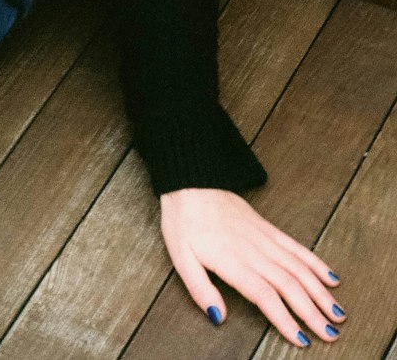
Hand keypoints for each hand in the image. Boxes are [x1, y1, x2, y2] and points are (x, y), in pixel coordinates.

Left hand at [159, 187, 346, 347]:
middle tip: (331, 335)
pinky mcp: (268, 228)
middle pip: (290, 285)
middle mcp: (254, 250)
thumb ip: (200, 289)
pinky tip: (331, 277)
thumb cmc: (183, 220)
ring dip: (320, 292)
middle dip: (312, 312)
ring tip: (338, 313)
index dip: (285, 319)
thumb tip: (218, 318)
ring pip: (299, 267)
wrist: (192, 179)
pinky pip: (296, 247)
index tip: (301, 340)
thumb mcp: (180, 256)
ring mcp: (265, 237)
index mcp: (233, 260)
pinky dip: (316, 263)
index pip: (265, 295)